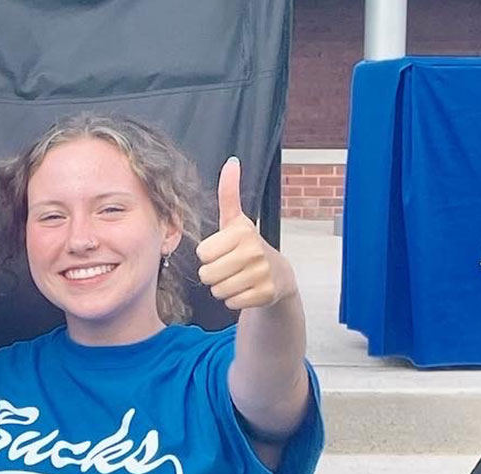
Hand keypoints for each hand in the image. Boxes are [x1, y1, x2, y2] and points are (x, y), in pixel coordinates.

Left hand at [195, 156, 296, 309]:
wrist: (278, 273)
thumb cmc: (248, 245)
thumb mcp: (236, 220)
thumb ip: (229, 194)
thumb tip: (231, 162)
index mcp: (242, 232)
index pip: (202, 254)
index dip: (208, 255)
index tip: (223, 250)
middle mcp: (254, 252)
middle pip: (207, 274)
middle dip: (213, 274)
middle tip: (229, 267)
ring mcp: (261, 274)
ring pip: (218, 291)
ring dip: (222, 288)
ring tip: (237, 277)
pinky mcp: (265, 294)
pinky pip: (231, 302)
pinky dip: (234, 299)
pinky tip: (246, 289)